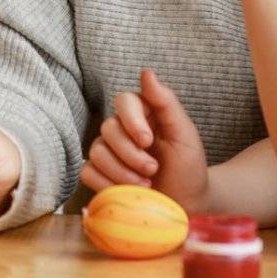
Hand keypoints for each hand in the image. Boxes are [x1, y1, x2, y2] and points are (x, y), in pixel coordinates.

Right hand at [81, 69, 210, 209]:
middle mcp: (122, 130)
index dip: (131, 120)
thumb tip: (146, 72)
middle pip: (108, 129)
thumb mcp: (184, 134)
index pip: (123, 101)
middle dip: (130, 153)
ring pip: (96, 152)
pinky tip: (127, 192)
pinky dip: (106, 184)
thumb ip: (166, 102)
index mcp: (143, 114)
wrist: (187, 205)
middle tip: (153, 170)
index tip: (148, 141)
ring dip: (121, 172)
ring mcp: (109, 153)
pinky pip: (87, 173)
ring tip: (146, 185)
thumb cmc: (188, 168)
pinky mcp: (101, 176)